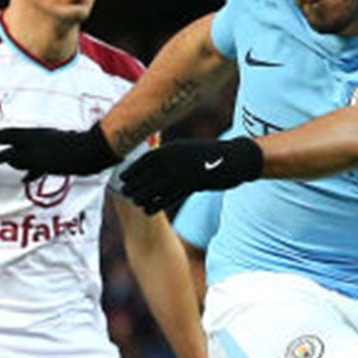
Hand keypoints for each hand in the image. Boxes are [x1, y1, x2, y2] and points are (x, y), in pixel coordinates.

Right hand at [0, 123, 118, 178]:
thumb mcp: (39, 158)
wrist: (95, 153)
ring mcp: (50, 147)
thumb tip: (4, 157)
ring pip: (29, 154)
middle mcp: (40, 139)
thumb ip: (20, 158)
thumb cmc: (67, 156)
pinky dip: (31, 169)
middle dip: (5, 150)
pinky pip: (40, 162)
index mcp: (32, 136)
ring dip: (18, 160)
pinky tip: (28, 178)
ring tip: (8, 166)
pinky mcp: (60, 156)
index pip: (8, 135)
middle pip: (17, 144)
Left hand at [119, 138, 264, 213]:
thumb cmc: (211, 154)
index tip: (122, 177)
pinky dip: (157, 203)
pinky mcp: (194, 184)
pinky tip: (148, 209)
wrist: (235, 158)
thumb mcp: (188, 149)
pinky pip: (170, 196)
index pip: (147, 159)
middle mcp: (176, 159)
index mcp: (173, 148)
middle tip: (124, 192)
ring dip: (143, 194)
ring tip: (134, 201)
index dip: (133, 169)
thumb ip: (172, 154)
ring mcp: (185, 172)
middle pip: (149, 173)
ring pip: (157, 186)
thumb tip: (155, 159)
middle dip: (135, 183)